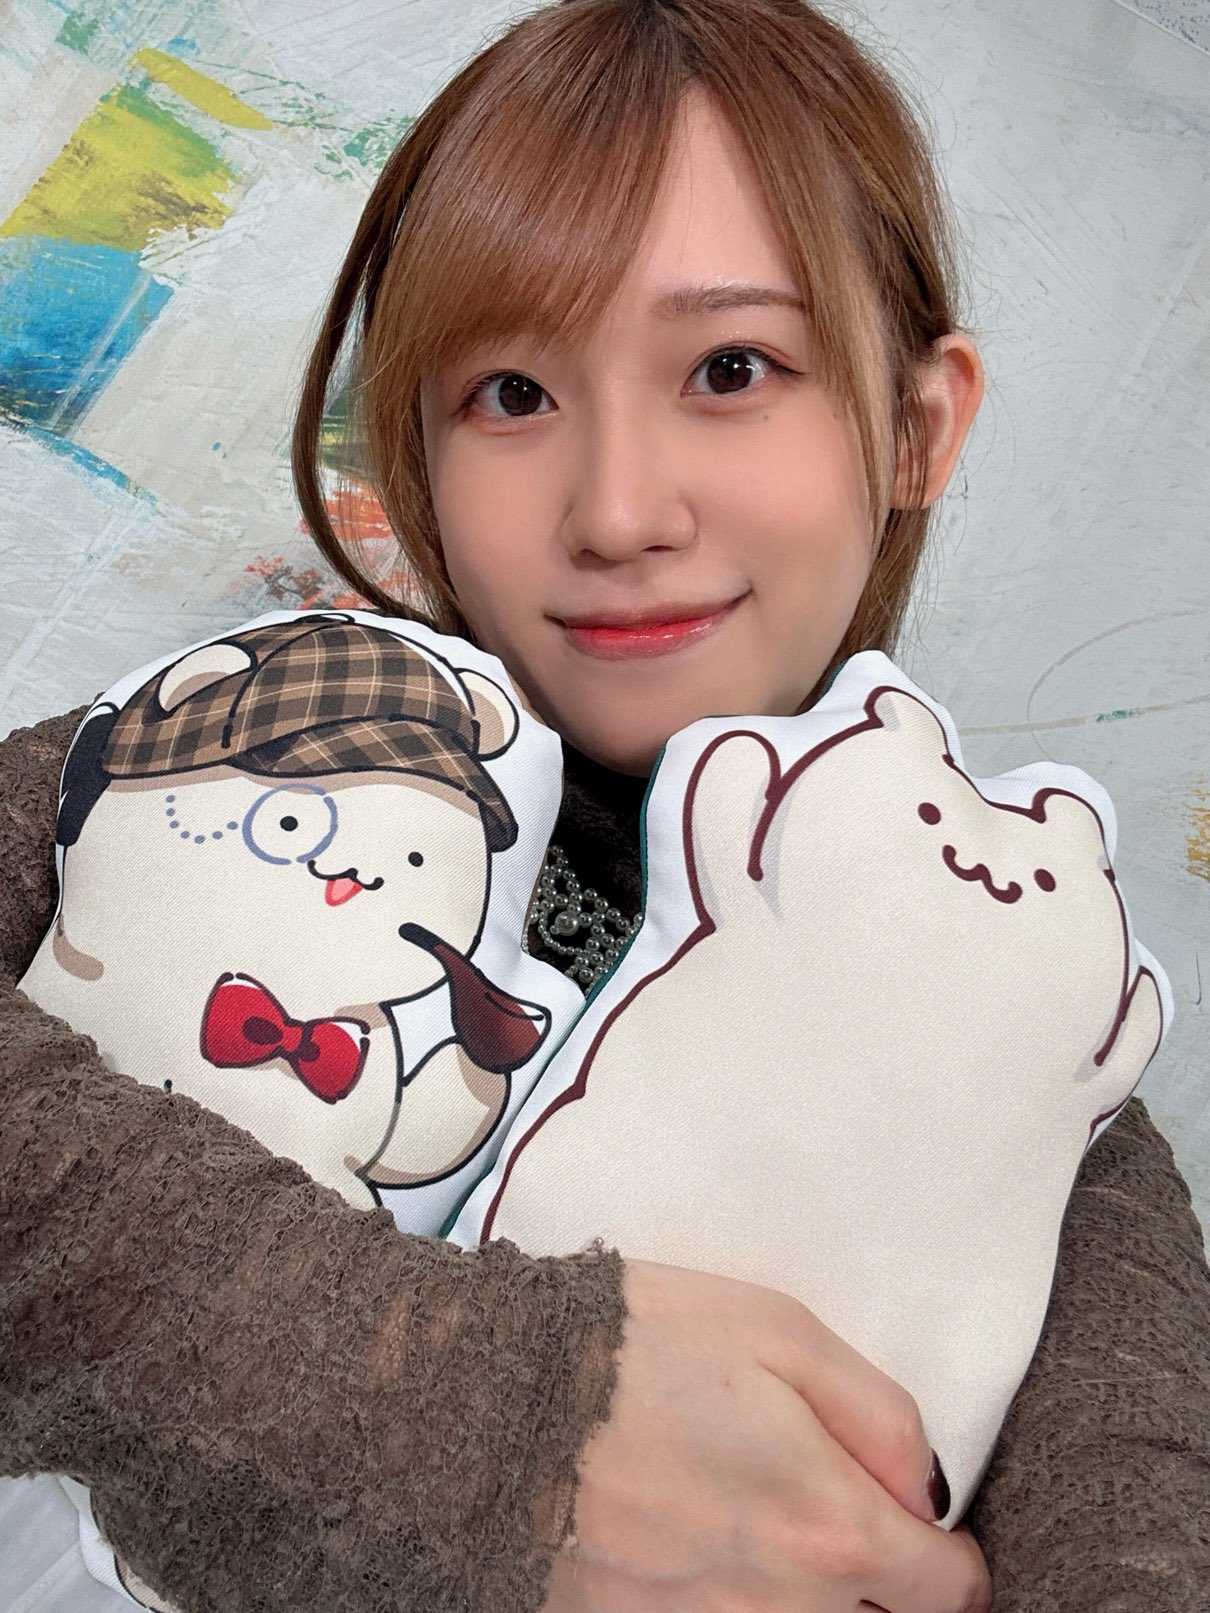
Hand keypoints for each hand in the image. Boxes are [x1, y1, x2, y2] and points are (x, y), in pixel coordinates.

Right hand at [541, 1258, 990, 1611]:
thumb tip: (925, 1490)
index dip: (946, 1555)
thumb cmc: (635, 1347)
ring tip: (758, 1530)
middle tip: (826, 1514)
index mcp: (828, 1526)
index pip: (946, 1593)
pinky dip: (733, 1605)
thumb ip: (879, 1415)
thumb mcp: (779, 1331)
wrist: (495, 1399)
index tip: (923, 1528)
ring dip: (803, 1598)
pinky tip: (698, 1555)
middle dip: (874, 1583)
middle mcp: (781, 1610)